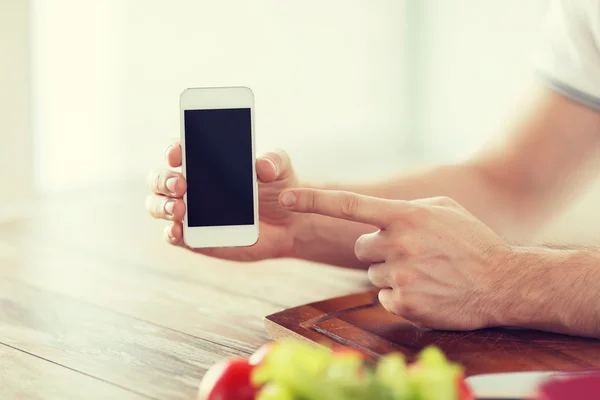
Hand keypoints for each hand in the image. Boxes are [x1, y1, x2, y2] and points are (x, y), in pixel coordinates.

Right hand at [146, 142, 300, 260]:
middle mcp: (189, 184)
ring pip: (157, 205)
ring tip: (180, 209)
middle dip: (163, 179)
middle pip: (159, 178)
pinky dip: (171, 233)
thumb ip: (273, 161)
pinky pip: (172, 235)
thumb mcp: (280, 168)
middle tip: (181, 184)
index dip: (173, 150)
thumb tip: (262, 166)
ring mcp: (189, 212)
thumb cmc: (278, 187)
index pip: (178, 150)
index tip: (178, 153)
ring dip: (162, 206)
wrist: (288, 223)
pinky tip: (178, 230)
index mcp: (204, 161)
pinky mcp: (194, 237)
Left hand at [278, 189, 511, 329]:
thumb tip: (379, 215)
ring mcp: (400, 276)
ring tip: (425, 272)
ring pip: (371, 273)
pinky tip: (426, 289)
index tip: (285, 199)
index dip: (314, 201)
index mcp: (405, 216)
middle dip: (377, 249)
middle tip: (409, 252)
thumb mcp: (444, 209)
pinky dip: (399, 295)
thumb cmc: (472, 241)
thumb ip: (407, 207)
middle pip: (360, 247)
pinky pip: (383, 297)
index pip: (350, 205)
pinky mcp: (404, 303)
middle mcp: (398, 244)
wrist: (503, 283)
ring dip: (391, 272)